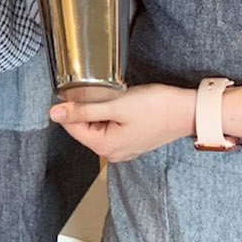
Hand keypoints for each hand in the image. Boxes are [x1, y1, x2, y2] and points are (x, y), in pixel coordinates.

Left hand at [51, 80, 191, 161]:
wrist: (186, 111)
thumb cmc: (156, 107)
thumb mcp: (117, 104)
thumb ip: (84, 110)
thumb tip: (55, 113)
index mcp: (104, 147)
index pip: (73, 127)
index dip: (70, 106)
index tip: (74, 88)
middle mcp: (112, 153)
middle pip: (86, 128)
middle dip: (88, 107)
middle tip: (102, 89)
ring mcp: (123, 149)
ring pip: (100, 126)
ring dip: (101, 109)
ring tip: (114, 94)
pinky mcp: (132, 141)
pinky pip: (113, 128)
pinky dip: (113, 114)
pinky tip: (123, 102)